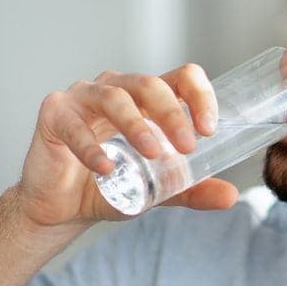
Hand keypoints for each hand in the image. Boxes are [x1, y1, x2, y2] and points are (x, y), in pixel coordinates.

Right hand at [14, 64, 238, 227]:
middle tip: (188, 146)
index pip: (181, 78)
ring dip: (136, 125)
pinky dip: (91, 148)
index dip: (200, 96)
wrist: (63, 207)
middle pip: (150, 84)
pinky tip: (105, 168)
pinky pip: (74, 125)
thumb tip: (231, 197)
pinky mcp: (55, 113)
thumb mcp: (157, 189)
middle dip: (172, 114)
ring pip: (114, 97)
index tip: (209, 128)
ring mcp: (83, 97)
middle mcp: (117, 89)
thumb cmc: (110, 184)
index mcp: (146, 99)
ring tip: (152, 153)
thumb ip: (191, 189)